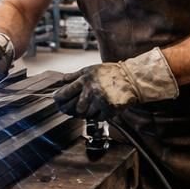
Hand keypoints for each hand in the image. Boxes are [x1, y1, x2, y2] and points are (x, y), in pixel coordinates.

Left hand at [53, 47, 178, 118]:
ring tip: (87, 107)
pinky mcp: (109, 110)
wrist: (131, 79)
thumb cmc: (110, 73)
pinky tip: (99, 109)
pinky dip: (96, 116)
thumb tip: (61, 82)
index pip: (64, 94)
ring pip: (84, 115)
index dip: (58, 100)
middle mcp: (91, 91)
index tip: (58, 101)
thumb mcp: (90, 70)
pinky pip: (97, 118)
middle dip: (69, 110)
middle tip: (70, 110)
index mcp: (84, 80)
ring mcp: (100, 101)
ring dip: (84, 113)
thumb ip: (74, 76)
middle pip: (73, 108)